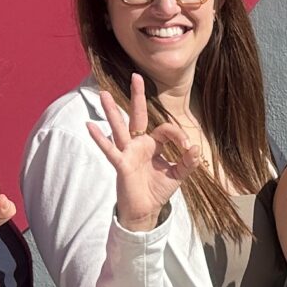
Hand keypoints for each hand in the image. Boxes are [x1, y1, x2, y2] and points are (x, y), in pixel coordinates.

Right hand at [87, 73, 200, 229]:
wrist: (145, 210)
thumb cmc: (157, 190)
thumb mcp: (178, 174)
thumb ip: (188, 162)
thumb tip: (196, 148)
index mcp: (152, 144)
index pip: (165, 129)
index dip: (179, 135)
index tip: (188, 149)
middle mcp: (138, 144)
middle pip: (137, 116)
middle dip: (137, 96)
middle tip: (136, 76)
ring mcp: (127, 152)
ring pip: (119, 127)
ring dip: (112, 111)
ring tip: (103, 94)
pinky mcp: (121, 164)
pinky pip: (110, 149)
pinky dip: (100, 138)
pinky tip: (90, 126)